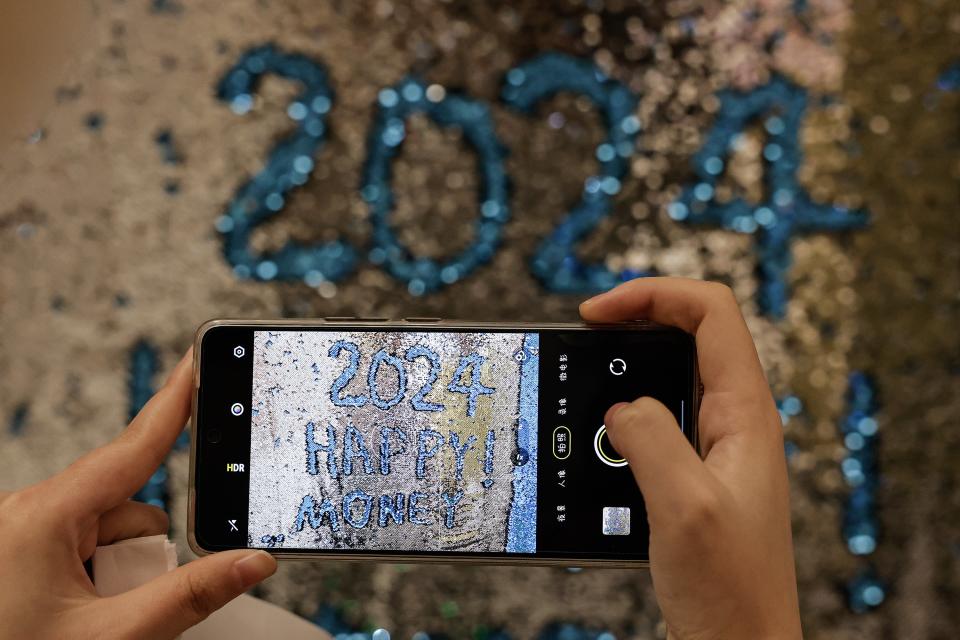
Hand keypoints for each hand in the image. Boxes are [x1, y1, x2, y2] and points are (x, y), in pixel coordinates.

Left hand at [0, 350, 276, 639]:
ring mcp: (21, 533)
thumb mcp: (111, 636)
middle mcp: (27, 513)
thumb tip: (253, 561)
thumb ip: (189, 595)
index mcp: (42, 517)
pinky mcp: (20, 552)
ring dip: (119, 571)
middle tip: (121, 609)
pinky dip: (96, 575)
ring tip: (94, 623)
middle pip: (126, 507)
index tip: (198, 362)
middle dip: (141, 553)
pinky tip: (80, 616)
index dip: (174, 402)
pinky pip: (81, 546)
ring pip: (106, 531)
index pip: (131, 448)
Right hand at [580, 278, 801, 639]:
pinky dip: (622, 419)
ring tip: (583, 386)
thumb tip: (621, 410)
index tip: (596, 314)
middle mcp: (735, 422)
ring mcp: (715, 449)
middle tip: (584, 339)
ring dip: (623, 374)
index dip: (653, 294)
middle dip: (633, 324)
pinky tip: (597, 441)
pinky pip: (657, 424)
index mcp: (746, 414)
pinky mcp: (694, 476)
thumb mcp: (684, 506)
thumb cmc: (731, 592)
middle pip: (689, 334)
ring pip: (669, 379)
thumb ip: (650, 439)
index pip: (711, 312)